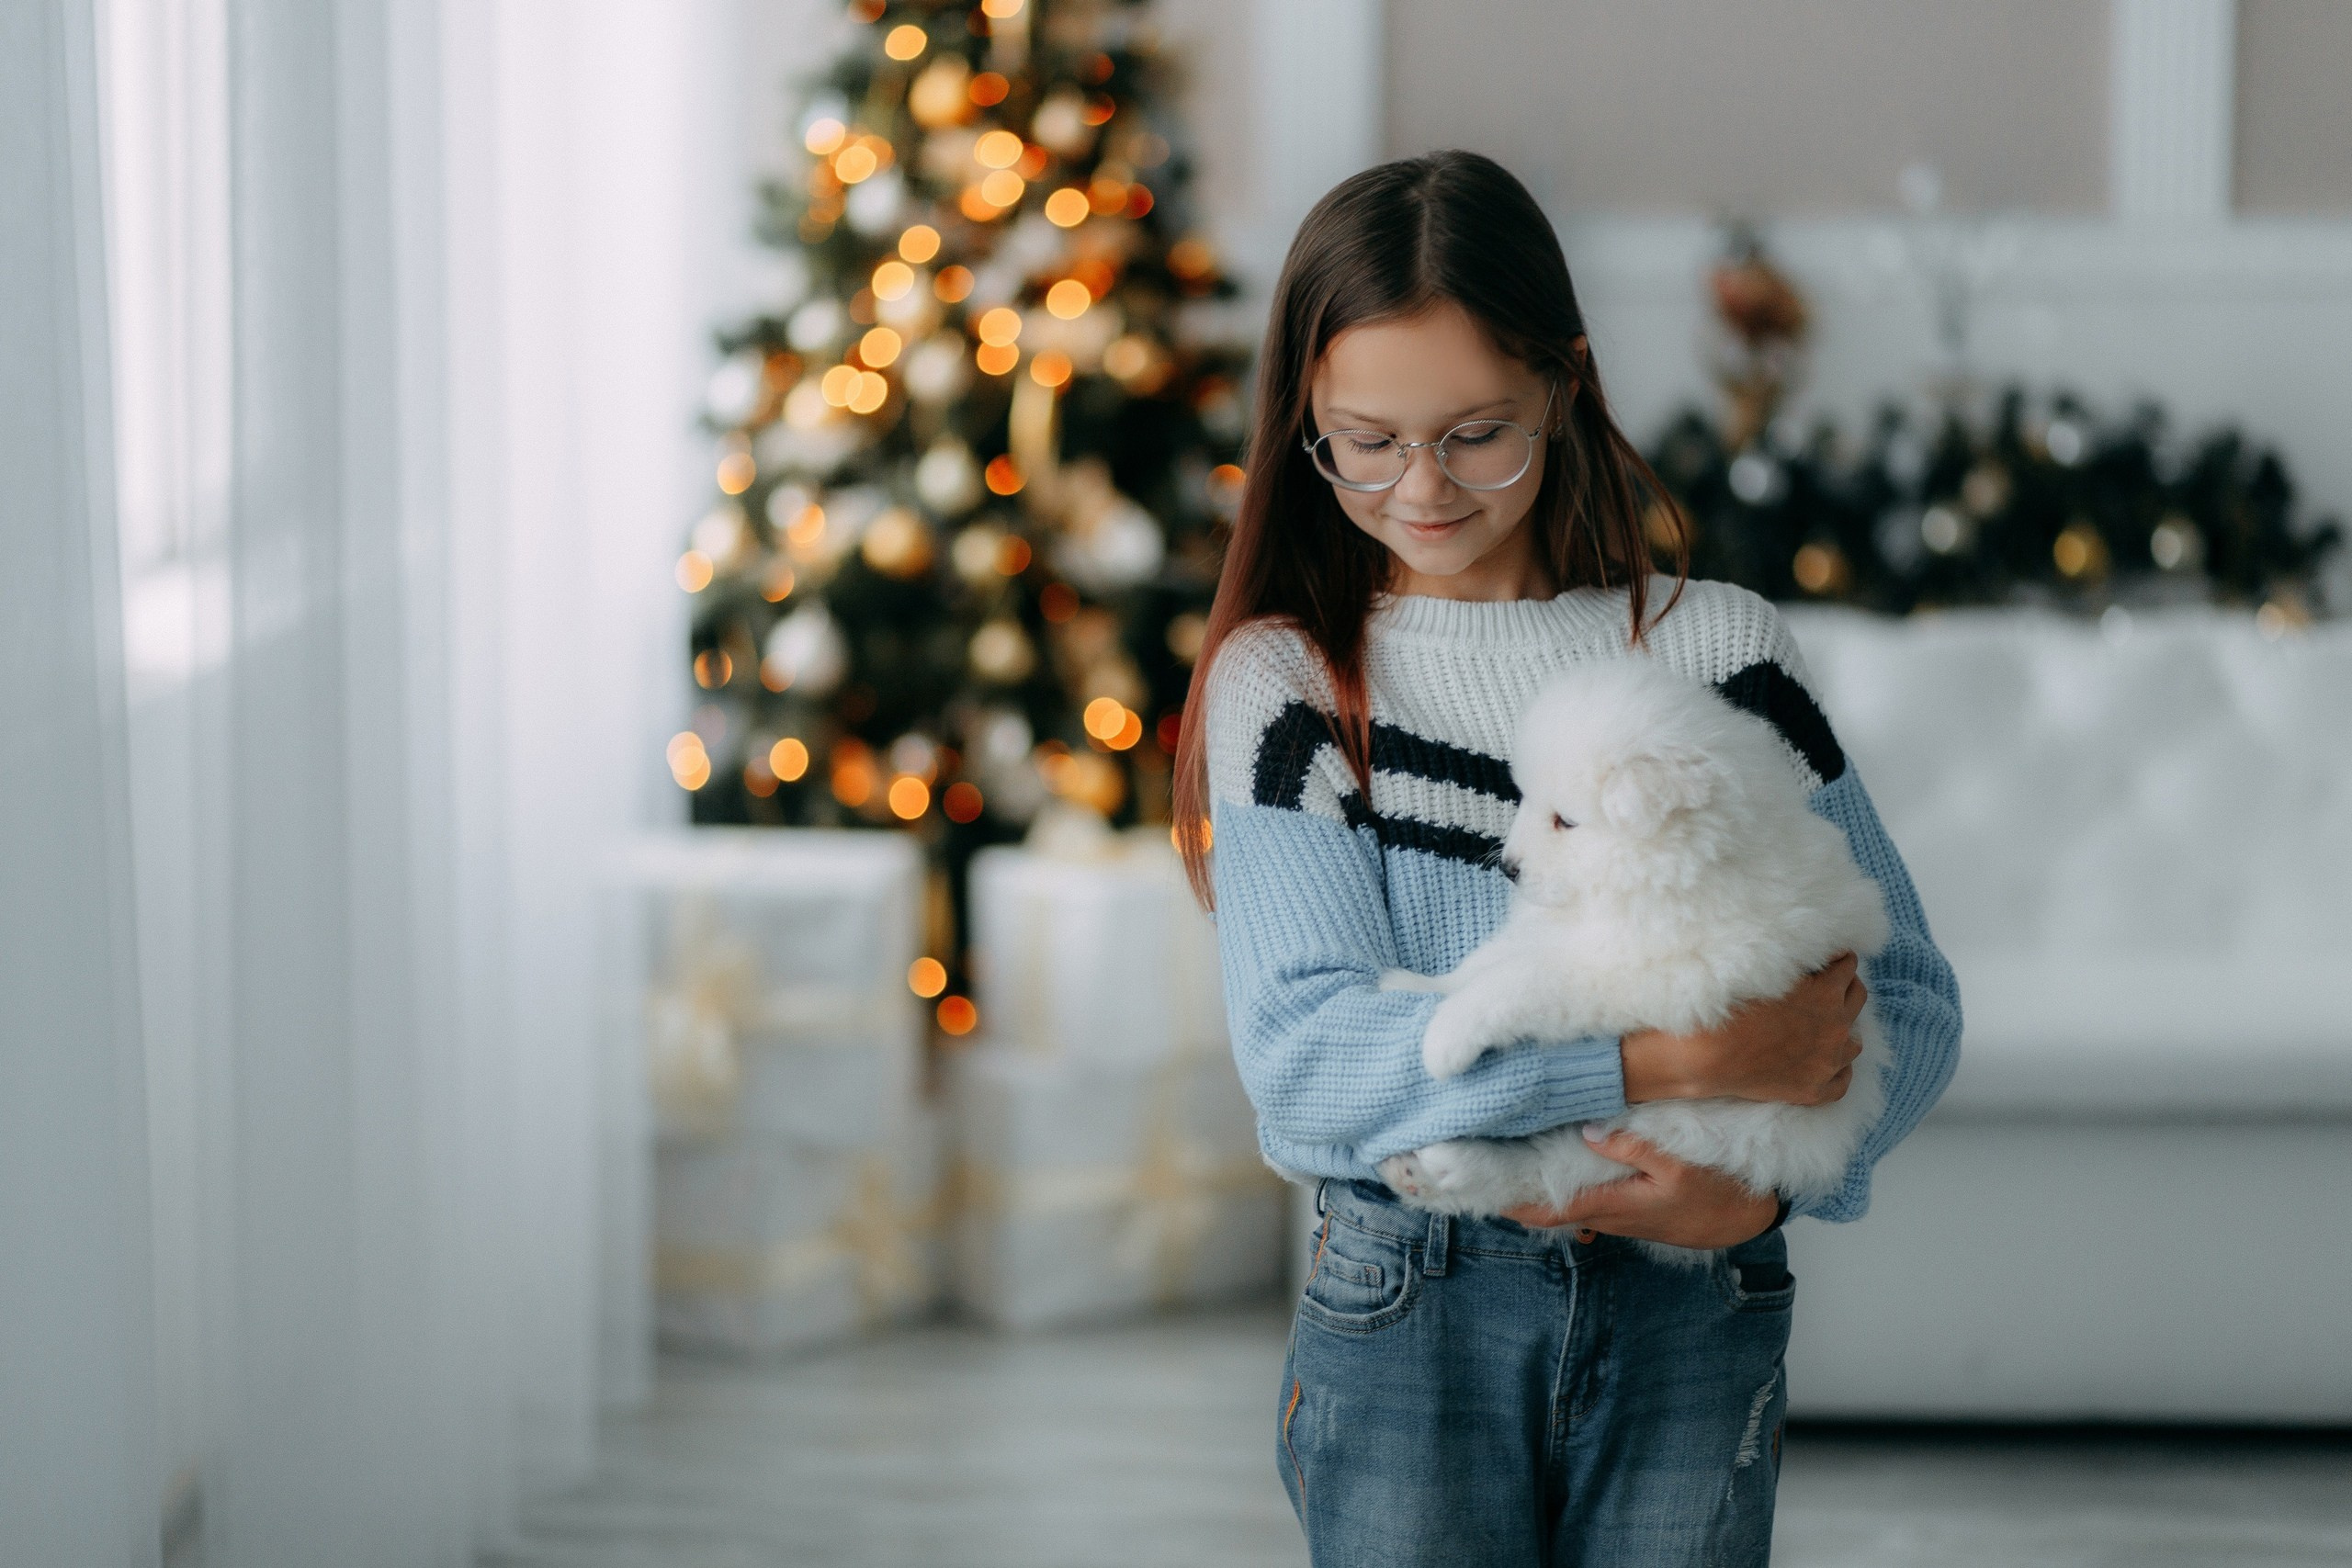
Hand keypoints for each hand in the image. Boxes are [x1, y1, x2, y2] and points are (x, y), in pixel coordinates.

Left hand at [1502, 1128, 1777, 1247]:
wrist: (1744, 1220)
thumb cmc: (1715, 1193)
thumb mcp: (1679, 1166)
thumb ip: (1634, 1149)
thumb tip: (1591, 1131)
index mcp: (1614, 1205)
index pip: (1550, 1209)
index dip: (1514, 1203)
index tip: (1482, 1190)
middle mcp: (1609, 1214)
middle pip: (1550, 1209)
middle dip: (1517, 1194)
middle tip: (1482, 1168)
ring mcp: (1618, 1213)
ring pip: (1567, 1204)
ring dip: (1540, 1190)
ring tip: (1508, 1162)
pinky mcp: (1629, 1208)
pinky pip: (1588, 1199)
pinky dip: (1566, 1186)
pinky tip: (1556, 1164)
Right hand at [1620, 953, 1864, 1106]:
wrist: (1708, 1054)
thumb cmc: (1729, 1007)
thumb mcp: (1767, 971)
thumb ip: (1795, 961)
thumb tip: (1808, 953)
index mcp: (1827, 994)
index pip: (1847, 966)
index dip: (1835, 960)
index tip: (1824, 961)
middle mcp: (1836, 1028)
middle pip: (1857, 998)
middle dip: (1845, 987)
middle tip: (1827, 986)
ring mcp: (1828, 1063)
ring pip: (1855, 1042)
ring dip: (1843, 1029)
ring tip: (1824, 1026)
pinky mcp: (1814, 1090)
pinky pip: (1843, 1082)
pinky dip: (1838, 1070)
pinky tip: (1826, 1063)